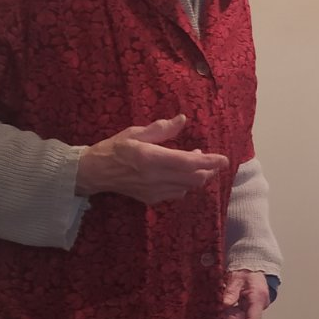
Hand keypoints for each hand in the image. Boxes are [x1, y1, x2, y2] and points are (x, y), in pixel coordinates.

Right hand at [75, 115, 227, 204]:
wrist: (95, 173)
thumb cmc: (114, 148)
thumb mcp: (136, 132)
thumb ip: (161, 129)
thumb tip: (182, 120)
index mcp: (151, 158)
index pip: (188, 162)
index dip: (209, 162)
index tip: (224, 159)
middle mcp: (155, 177)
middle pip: (193, 178)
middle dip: (208, 170)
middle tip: (214, 161)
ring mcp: (153, 191)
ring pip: (187, 187)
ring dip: (197, 177)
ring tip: (198, 165)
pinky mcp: (150, 199)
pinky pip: (176, 194)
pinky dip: (185, 185)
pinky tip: (182, 176)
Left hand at [222, 269, 270, 318]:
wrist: (254, 268)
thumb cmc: (248, 272)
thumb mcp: (237, 278)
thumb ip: (231, 292)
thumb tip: (225, 304)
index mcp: (258, 299)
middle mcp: (258, 307)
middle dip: (228, 318)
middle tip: (219, 306)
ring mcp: (253, 309)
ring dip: (227, 314)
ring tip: (223, 300)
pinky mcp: (248, 310)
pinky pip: (237, 316)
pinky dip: (229, 312)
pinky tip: (227, 303)